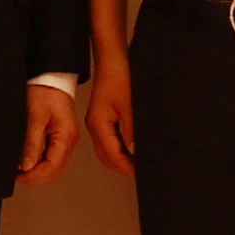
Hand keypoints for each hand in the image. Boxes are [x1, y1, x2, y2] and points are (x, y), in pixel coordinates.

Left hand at [18, 81, 81, 185]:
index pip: (52, 167)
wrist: (50, 75)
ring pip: (53, 166)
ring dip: (37, 171)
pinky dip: (39, 162)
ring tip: (18, 171)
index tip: (17, 177)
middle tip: (15, 177)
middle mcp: (69, 140)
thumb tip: (25, 166)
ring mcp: (65, 139)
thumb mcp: (35, 116)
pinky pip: (51, 156)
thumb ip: (31, 143)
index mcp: (66, 136)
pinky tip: (26, 160)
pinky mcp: (59, 135)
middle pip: (54, 170)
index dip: (34, 176)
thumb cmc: (45, 90)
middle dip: (35, 177)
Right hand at [88, 56, 136, 174]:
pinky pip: (109, 140)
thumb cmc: (119, 76)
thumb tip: (136, 151)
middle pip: (106, 156)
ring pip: (107, 150)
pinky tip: (132, 150)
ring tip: (138, 165)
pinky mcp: (102, 118)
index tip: (139, 174)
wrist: (113, 59)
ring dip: (121, 159)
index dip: (126, 167)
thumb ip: (132, 131)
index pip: (112, 154)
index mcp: (98, 124)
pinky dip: (120, 149)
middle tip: (140, 173)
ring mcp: (97, 122)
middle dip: (122, 167)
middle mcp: (94, 125)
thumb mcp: (130, 106)